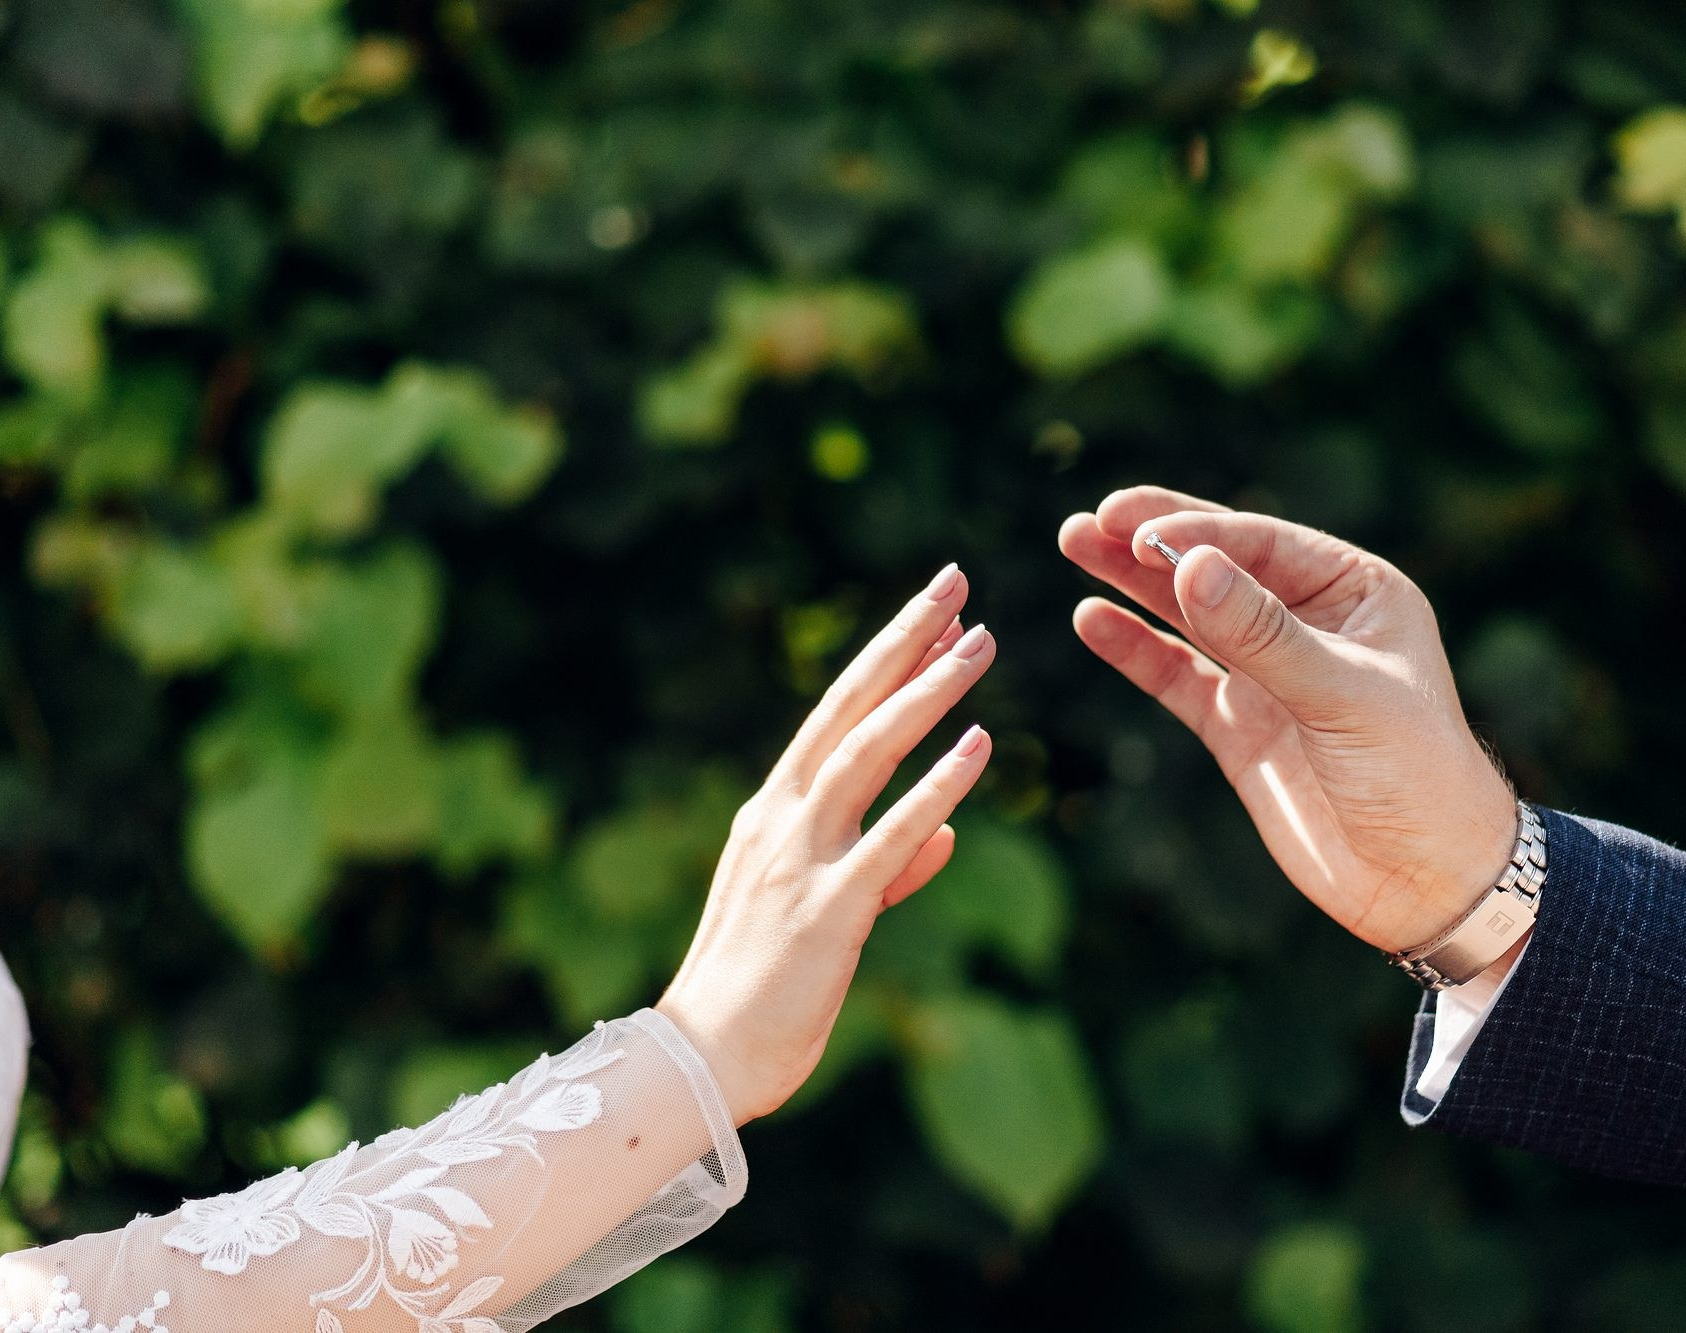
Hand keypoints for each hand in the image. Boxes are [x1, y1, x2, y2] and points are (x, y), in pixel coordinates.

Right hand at [657, 565, 994, 1124]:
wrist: (706, 1061)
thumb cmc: (761, 990)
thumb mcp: (824, 911)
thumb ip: (887, 867)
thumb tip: (946, 833)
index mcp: (774, 812)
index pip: (838, 714)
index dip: (887, 658)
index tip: (934, 611)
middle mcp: (782, 818)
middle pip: (849, 708)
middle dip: (904, 642)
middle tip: (954, 584)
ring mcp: (800, 859)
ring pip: (868, 754)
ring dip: (924, 694)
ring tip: (978, 646)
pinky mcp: (828, 909)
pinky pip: (891, 837)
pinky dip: (936, 789)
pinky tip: (979, 749)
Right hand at [1059, 487, 1516, 955]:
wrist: (1426, 883)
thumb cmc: (1417, 776)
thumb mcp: (1342, 696)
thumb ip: (1261, 634)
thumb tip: (1186, 565)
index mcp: (1356, 593)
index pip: (1262, 544)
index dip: (1195, 532)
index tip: (1134, 531)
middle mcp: (1309, 622)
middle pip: (1217, 566)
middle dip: (1151, 540)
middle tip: (1090, 518)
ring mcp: (1268, 674)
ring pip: (1188, 613)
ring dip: (1131, 582)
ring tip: (1072, 542)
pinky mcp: (1238, 725)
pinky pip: (1176, 674)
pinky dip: (1134, 647)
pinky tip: (1092, 619)